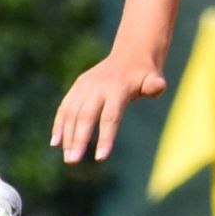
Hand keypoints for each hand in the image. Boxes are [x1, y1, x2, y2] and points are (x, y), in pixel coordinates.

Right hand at [52, 49, 168, 162]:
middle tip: (72, 161)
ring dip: (67, 136)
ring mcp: (85, 86)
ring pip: (71, 113)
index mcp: (117, 88)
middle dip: (78, 140)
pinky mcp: (78, 86)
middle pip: (85, 116)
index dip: (105, 137)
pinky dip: (59, 124)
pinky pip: (65, 107)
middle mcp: (97, 87)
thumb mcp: (153, 77)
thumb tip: (158, 86)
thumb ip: (154, 84)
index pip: (109, 117)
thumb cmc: (145, 74)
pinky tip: (56, 143)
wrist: (130, 53)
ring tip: (68, 158)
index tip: (100, 158)